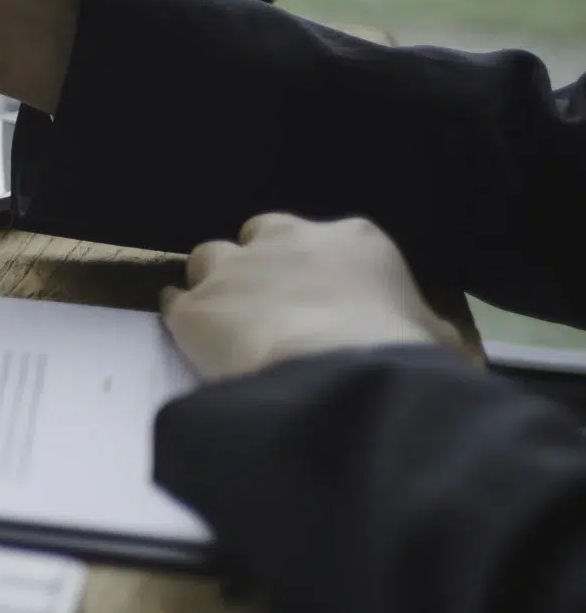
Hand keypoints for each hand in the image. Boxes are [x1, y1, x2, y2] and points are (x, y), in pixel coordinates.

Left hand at [160, 214, 462, 381]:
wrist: (338, 375)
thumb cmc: (399, 354)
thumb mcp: (436, 338)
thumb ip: (424, 327)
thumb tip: (432, 340)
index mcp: (353, 240)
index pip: (323, 238)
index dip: (314, 267)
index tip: (316, 295)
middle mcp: (287, 240)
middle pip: (256, 237)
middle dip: (258, 264)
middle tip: (266, 304)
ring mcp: (234, 269)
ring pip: (209, 260)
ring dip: (216, 285)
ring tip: (225, 322)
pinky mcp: (194, 306)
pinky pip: (176, 301)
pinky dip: (182, 316)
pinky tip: (189, 338)